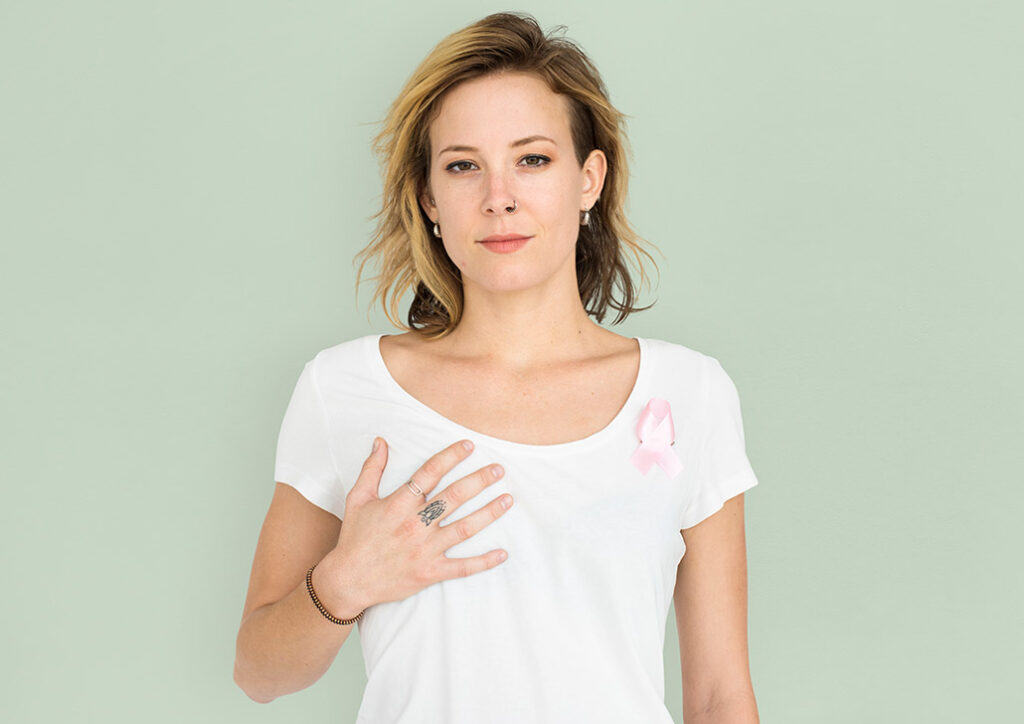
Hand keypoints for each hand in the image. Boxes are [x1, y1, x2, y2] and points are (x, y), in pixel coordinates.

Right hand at [317, 438, 511, 613]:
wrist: (348, 580)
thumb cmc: (354, 537)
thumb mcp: (358, 498)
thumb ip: (372, 468)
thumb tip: (381, 441)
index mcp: (399, 503)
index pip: (430, 473)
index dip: (451, 456)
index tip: (469, 446)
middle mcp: (415, 524)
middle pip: (454, 497)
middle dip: (479, 481)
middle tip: (499, 469)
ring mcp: (425, 549)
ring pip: (464, 528)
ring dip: (489, 513)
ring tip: (508, 499)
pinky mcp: (430, 572)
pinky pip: (462, 567)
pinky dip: (484, 562)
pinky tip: (502, 553)